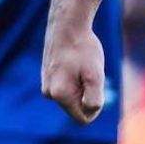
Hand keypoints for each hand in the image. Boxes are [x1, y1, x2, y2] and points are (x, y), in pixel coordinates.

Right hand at [41, 0, 105, 124]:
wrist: (67, 24)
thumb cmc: (83, 49)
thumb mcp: (96, 75)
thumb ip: (94, 99)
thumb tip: (89, 113)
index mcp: (59, 95)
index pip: (82, 119)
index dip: (95, 108)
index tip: (98, 87)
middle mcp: (48, 93)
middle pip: (76, 107)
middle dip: (87, 93)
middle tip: (89, 72)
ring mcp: (46, 83)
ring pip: (72, 95)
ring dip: (81, 84)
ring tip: (82, 65)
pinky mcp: (47, 75)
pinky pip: (66, 84)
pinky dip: (75, 76)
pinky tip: (76, 61)